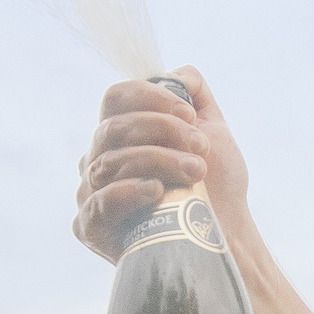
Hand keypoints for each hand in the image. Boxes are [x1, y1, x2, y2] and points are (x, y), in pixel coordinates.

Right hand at [73, 65, 251, 259]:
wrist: (223, 238)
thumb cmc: (215, 188)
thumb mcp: (212, 133)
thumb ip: (195, 96)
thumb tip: (178, 75)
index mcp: (120, 135)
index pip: (115, 99)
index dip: (149, 97)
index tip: (189, 115)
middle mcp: (98, 159)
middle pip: (113, 128)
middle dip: (163, 130)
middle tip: (201, 146)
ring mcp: (89, 192)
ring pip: (111, 162)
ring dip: (160, 160)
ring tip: (197, 171)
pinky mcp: (89, 227)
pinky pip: (101, 200)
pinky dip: (130, 190)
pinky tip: (158, 190)